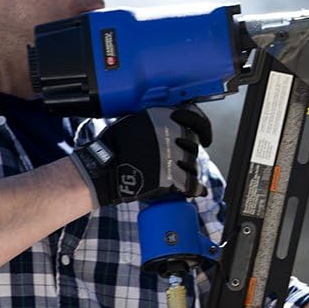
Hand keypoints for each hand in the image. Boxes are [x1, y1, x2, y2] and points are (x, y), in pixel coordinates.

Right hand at [70, 104, 211, 207]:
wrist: (103, 170)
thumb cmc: (115, 145)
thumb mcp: (135, 120)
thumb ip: (157, 119)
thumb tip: (175, 121)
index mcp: (163, 116)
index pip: (195, 118)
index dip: (203, 129)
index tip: (206, 138)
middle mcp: (170, 133)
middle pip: (193, 144)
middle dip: (188, 152)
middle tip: (177, 159)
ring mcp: (171, 155)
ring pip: (193, 164)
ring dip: (189, 170)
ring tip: (176, 174)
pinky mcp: (170, 177)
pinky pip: (191, 184)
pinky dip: (195, 188)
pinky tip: (196, 190)